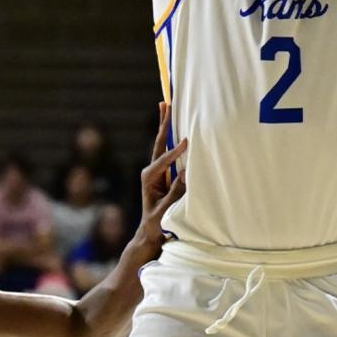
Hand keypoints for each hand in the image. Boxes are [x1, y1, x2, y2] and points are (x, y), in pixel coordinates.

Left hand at [132, 103, 187, 258]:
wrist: (150, 233)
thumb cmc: (157, 224)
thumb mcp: (166, 210)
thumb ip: (176, 193)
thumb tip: (187, 173)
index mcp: (148, 178)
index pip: (162, 161)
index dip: (175, 152)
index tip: (187, 142)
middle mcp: (151, 171)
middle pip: (159, 143)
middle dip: (163, 123)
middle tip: (165, 103)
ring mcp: (157, 171)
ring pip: (163, 144)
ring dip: (166, 125)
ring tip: (166, 105)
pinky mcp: (163, 173)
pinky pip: (168, 152)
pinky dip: (171, 137)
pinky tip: (174, 127)